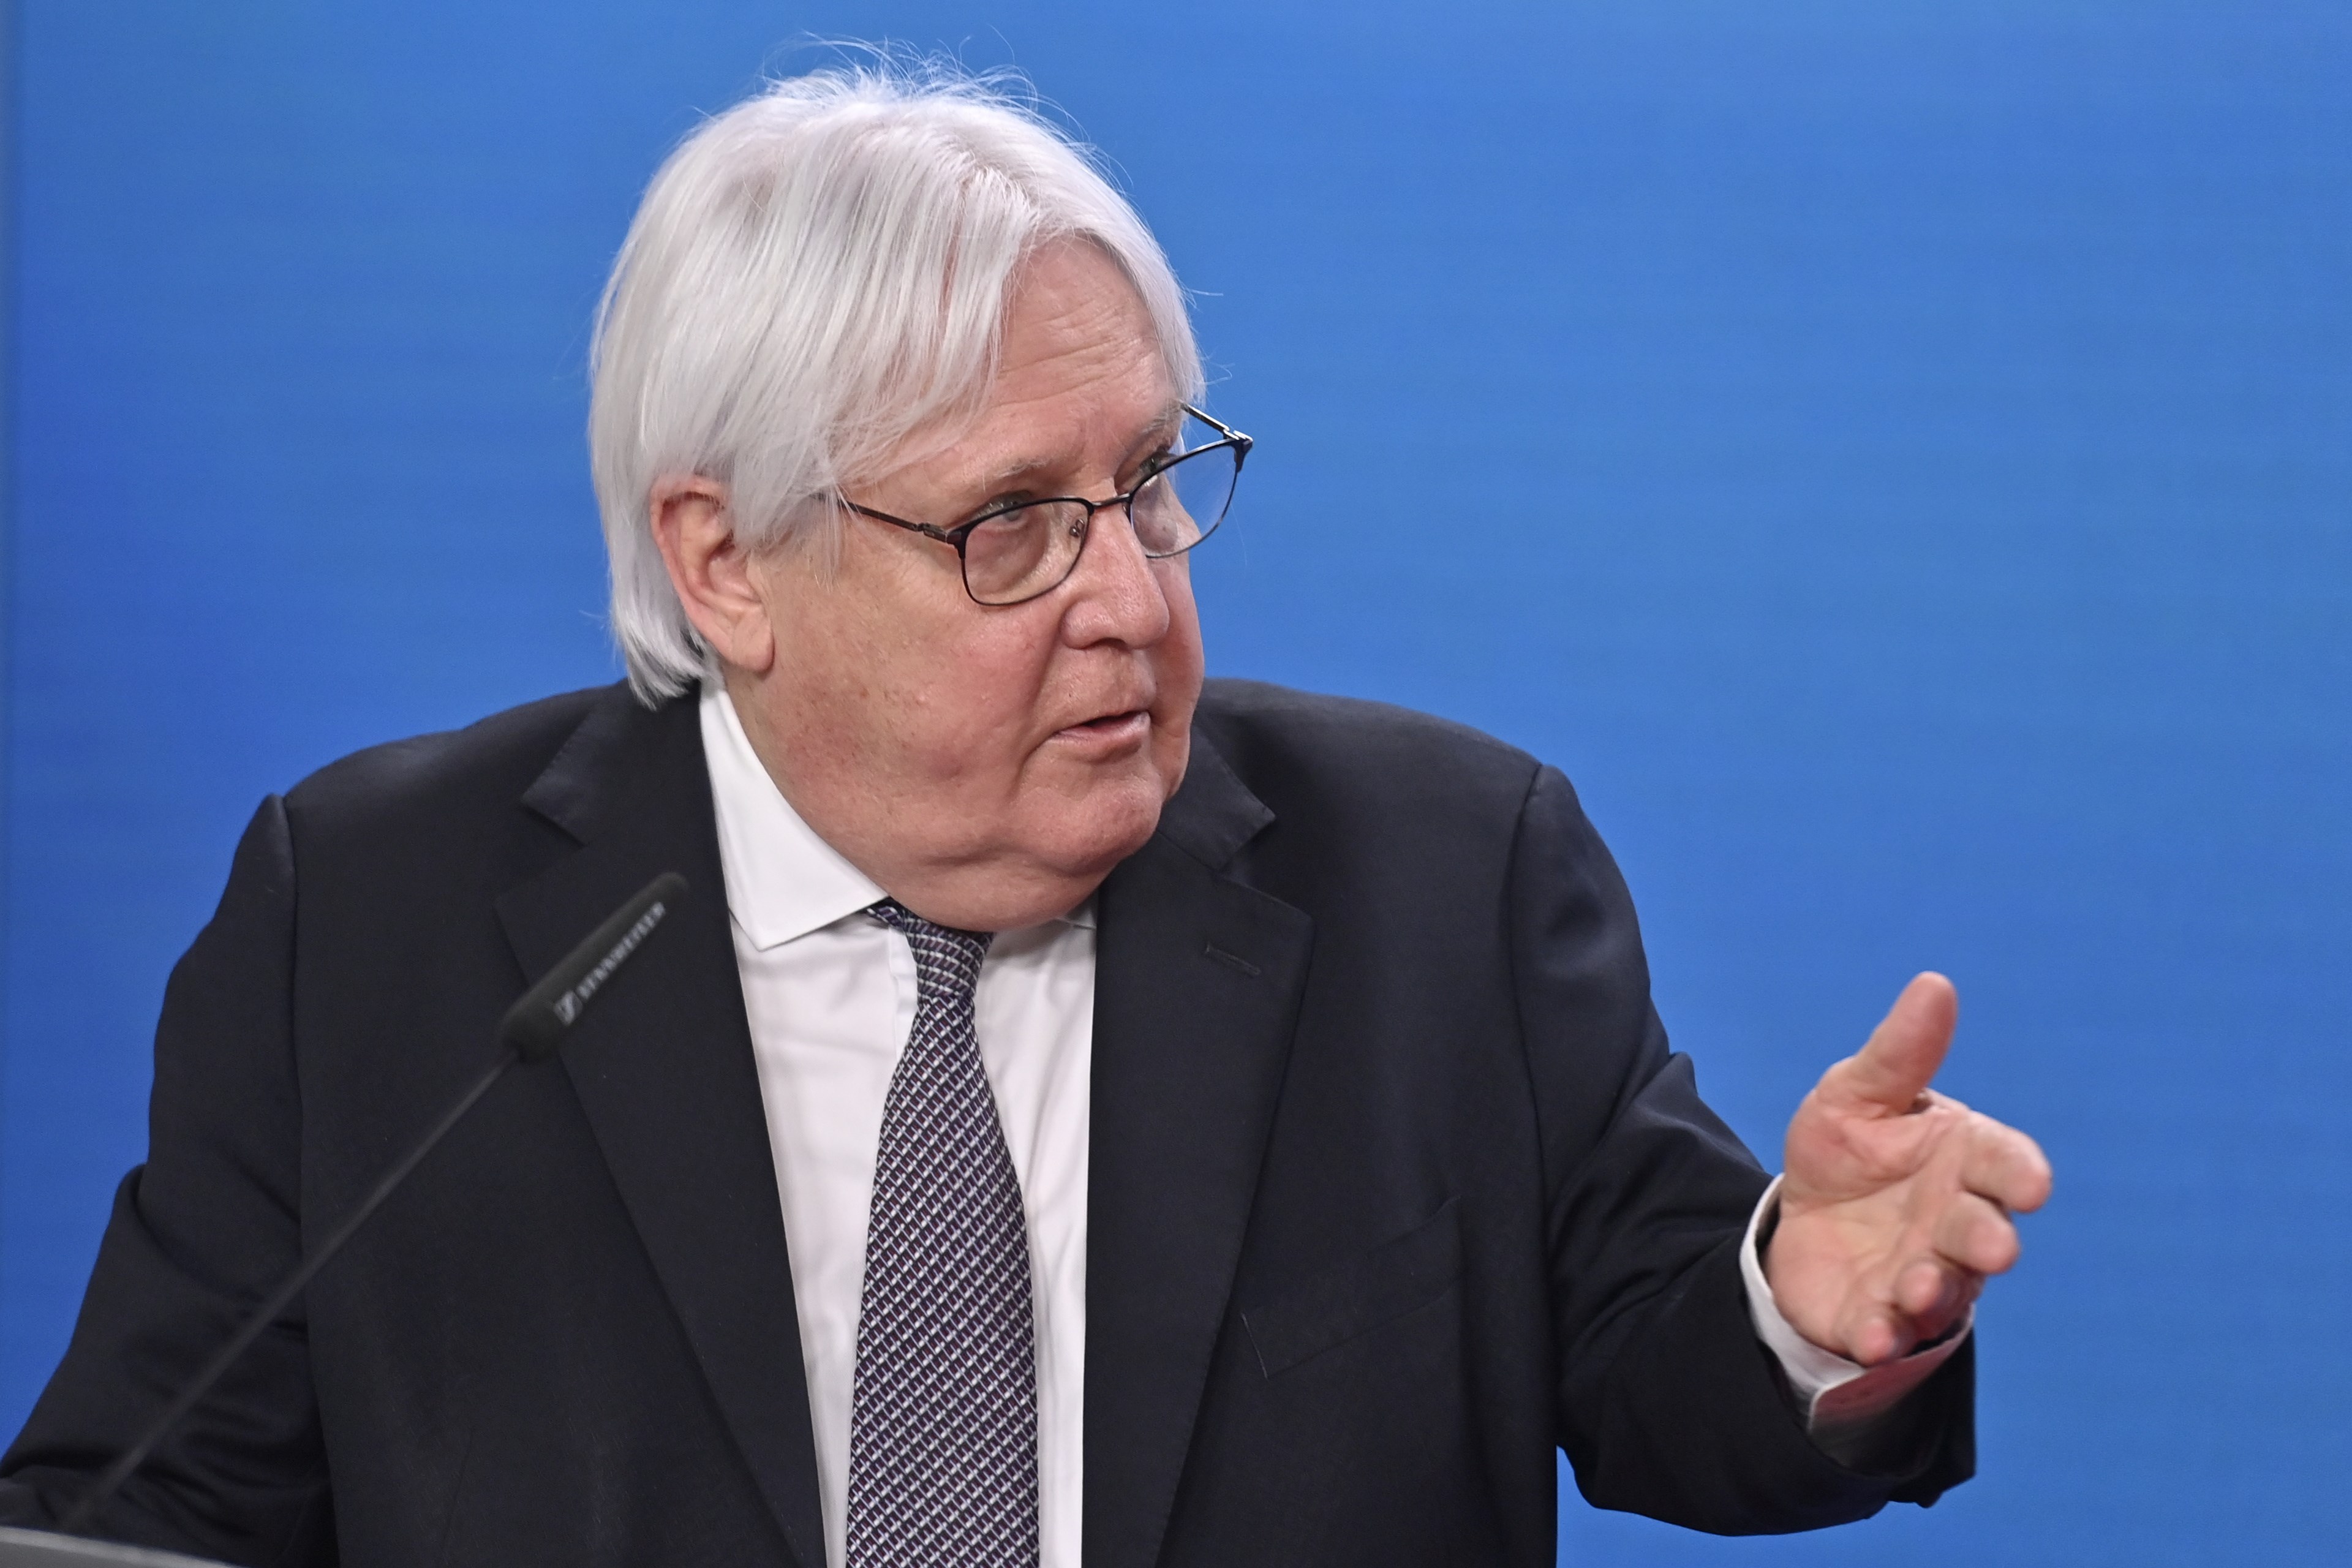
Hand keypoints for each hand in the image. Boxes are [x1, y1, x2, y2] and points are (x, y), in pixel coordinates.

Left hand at [1764, 973, 2052, 1365]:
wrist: (1805, 1217)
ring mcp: (1924, 1274)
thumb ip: (1899, 1052)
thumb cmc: (1852, 1147)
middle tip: (1993, 1247)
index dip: (2019, 1173)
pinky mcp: (1880, 1316)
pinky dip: (1883, 1335)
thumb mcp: (1858, 1093)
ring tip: (1915, 1286)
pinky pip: (1889, 1332)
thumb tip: (1934, 985)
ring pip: (1943, 1288)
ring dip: (1932, 1290)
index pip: (2005, 1163)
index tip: (2032, 1184)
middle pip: (1983, 1231)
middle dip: (1988, 1239)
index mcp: (1964, 1159)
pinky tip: (1873, 1335)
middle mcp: (1956, 1223)